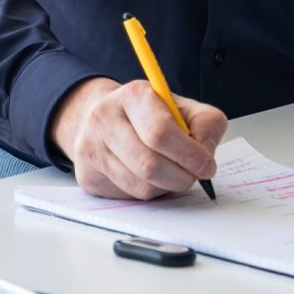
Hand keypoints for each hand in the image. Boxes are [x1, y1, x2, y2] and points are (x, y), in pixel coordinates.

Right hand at [48, 77, 227, 199]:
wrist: (104, 119)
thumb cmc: (149, 115)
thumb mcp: (183, 108)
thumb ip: (206, 124)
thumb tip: (205, 154)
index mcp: (133, 96)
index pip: (161, 133)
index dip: (190, 155)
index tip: (206, 166)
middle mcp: (105, 119)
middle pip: (149, 165)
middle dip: (181, 178)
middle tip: (193, 177)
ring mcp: (91, 149)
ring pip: (141, 187)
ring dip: (166, 187)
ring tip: (171, 173)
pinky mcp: (87, 176)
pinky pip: (129, 196)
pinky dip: (148, 192)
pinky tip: (148, 177)